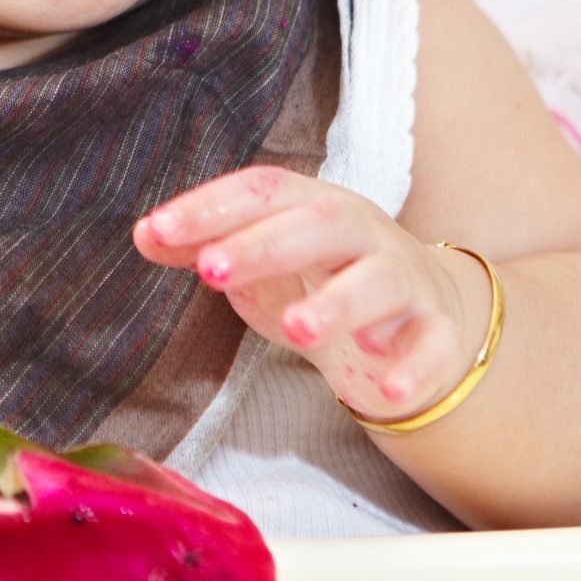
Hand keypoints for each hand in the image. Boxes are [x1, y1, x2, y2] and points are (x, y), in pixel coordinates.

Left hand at [132, 165, 487, 423]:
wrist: (416, 314)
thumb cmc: (322, 278)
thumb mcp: (261, 260)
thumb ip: (206, 246)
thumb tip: (145, 234)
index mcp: (314, 207)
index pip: (263, 191)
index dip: (211, 206)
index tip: (160, 230)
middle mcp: (363, 234)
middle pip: (320, 226)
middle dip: (266, 245)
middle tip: (211, 272)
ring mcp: (404, 282)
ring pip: (379, 282)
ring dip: (339, 303)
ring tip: (296, 329)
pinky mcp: (436, 334)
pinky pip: (434, 347)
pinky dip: (415, 368)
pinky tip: (387, 389)